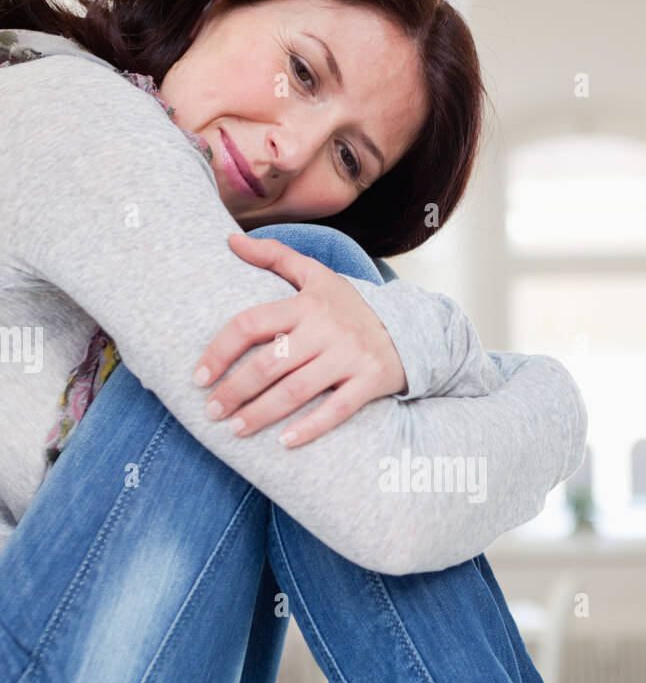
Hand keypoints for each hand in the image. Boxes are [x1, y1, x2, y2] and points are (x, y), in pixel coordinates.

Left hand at [192, 231, 407, 446]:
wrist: (408, 329)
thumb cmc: (348, 307)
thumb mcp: (316, 275)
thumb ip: (274, 255)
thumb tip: (229, 240)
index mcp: (305, 304)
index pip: (251, 324)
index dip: (220, 351)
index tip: (199, 376)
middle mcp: (325, 330)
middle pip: (270, 363)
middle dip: (235, 391)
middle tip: (212, 412)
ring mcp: (349, 357)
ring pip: (297, 390)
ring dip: (261, 414)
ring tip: (235, 430)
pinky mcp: (369, 381)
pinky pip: (337, 410)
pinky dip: (309, 429)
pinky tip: (283, 443)